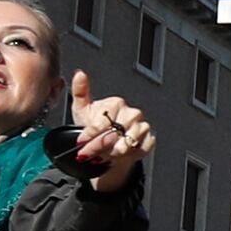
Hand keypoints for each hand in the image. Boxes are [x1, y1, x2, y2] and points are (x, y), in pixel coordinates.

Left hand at [67, 74, 154, 194]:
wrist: (109, 141)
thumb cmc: (96, 124)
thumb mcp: (83, 109)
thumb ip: (80, 91)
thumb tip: (79, 74)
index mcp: (117, 103)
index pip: (102, 122)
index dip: (89, 135)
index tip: (81, 142)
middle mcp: (132, 113)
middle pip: (114, 135)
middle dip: (97, 147)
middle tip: (88, 154)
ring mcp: (142, 126)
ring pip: (127, 144)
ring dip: (112, 154)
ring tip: (103, 155)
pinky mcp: (150, 139)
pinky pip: (140, 150)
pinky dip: (128, 156)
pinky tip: (118, 155)